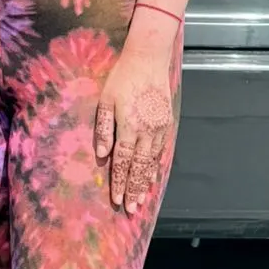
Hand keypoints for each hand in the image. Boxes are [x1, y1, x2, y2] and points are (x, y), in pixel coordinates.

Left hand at [94, 38, 176, 215]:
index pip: (123, 161)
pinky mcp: (167, 123)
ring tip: (142, 200)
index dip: (119, 182)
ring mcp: (159, 128)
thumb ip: (103, 128)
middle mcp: (146, 130)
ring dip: (146, 183)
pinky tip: (152, 177)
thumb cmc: (122, 77)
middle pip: (139, 167)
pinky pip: (162, 150)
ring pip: (152, 162)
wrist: (148, 58)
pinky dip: (156, 166)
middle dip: (134, 190)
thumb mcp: (105, 99)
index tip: (117, 200)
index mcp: (129, 125)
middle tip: (131, 210)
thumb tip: (101, 155)